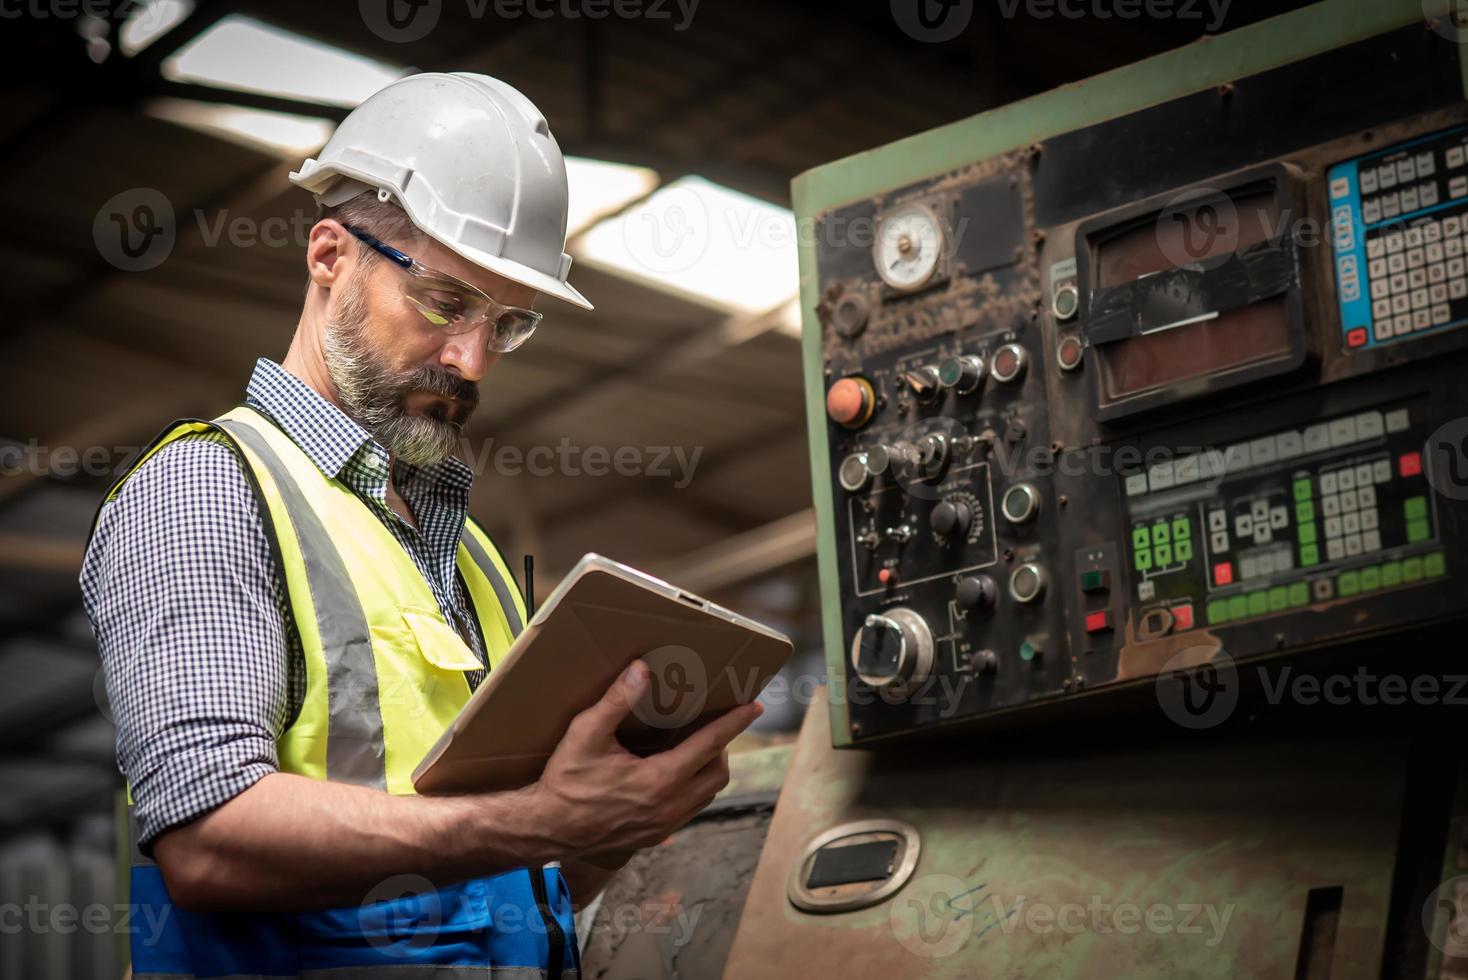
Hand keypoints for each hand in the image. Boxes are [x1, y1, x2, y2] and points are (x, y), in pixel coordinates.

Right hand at [530, 660, 761, 856]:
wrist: (547, 829)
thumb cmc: (565, 781)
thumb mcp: (586, 734)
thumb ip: (616, 701)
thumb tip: (642, 670)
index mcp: (659, 780)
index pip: (710, 745)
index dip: (734, 723)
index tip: (754, 706)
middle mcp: (669, 806)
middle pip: (718, 773)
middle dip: (722, 746)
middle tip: (712, 724)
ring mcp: (664, 825)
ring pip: (707, 794)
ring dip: (709, 768)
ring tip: (695, 745)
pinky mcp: (656, 835)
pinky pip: (691, 808)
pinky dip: (694, 787)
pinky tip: (674, 771)